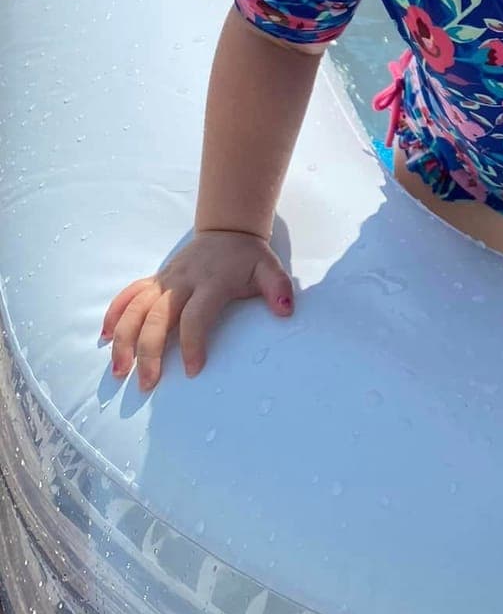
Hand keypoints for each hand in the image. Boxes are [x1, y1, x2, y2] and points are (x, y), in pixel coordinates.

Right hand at [101, 230, 293, 391]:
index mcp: (211, 282)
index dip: (192, 343)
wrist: (227, 229)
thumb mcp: (269, 269)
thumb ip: (278, 288)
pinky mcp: (156, 279)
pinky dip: (114, 313)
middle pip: (158, 317)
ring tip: (119, 370)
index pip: (196, 316)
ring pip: (136, 308)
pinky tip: (103, 337)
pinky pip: (129, 294)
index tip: (192, 371)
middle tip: (147, 384)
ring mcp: (166, 280)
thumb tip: (286, 310)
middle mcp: (183, 281)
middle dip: (149, 352)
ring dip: (123, 338)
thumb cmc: (248, 258)